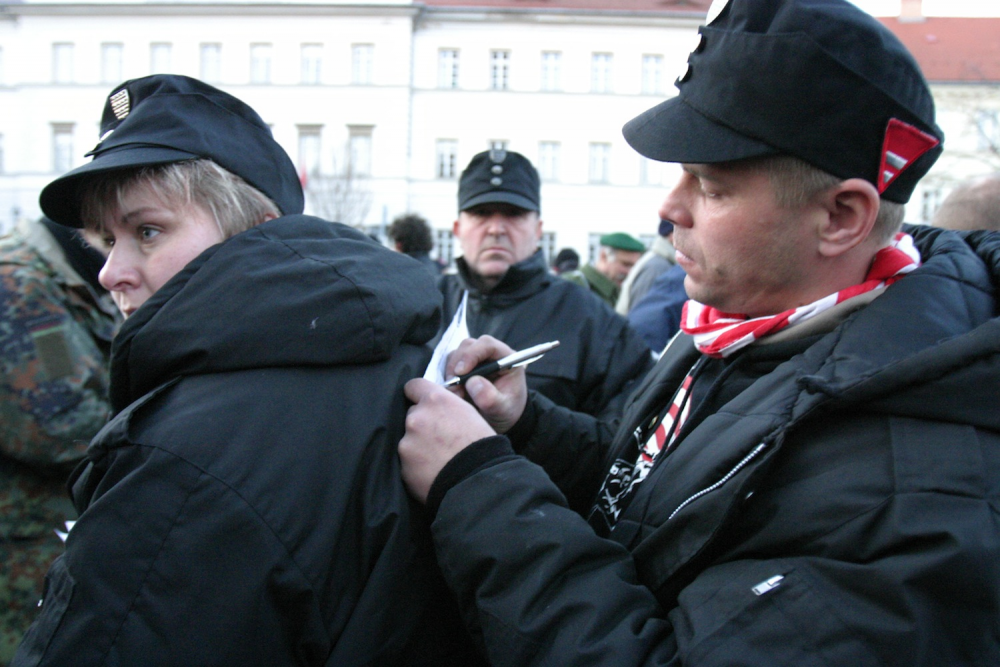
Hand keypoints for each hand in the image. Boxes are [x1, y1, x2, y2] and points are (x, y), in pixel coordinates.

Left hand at [400, 378, 495, 502]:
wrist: (478, 481)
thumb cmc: (481, 446)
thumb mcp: (469, 414)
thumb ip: (447, 406)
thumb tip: (438, 408)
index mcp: (435, 400)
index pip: (413, 386)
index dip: (418, 395)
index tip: (422, 403)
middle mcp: (417, 417)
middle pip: (412, 414)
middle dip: (422, 423)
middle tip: (439, 439)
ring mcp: (407, 441)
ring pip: (409, 438)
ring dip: (418, 445)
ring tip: (438, 458)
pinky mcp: (403, 465)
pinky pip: (407, 460)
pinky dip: (417, 464)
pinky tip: (433, 471)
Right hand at [446, 336, 527, 434]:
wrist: (500, 418)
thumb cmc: (506, 410)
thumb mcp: (503, 409)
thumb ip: (491, 398)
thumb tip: (473, 382)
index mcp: (507, 358)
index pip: (488, 345)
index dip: (472, 355)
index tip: (460, 373)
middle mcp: (490, 354)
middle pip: (468, 346)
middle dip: (457, 365)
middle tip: (454, 389)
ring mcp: (476, 358)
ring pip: (456, 354)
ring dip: (451, 372)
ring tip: (456, 394)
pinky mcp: (463, 365)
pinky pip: (449, 364)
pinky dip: (448, 377)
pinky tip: (454, 392)